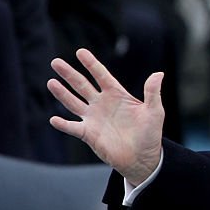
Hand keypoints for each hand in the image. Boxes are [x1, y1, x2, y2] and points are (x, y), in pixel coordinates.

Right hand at [47, 49, 164, 185]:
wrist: (142, 158)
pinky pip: (72, 127)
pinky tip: (53, 119)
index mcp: (117, 95)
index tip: (80, 52)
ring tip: (51, 82)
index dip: (91, 64)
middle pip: (82, 85)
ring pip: (73, 102)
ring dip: (62, 93)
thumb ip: (152, 92)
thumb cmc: (150, 134)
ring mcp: (93, 118)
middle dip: (69, 74)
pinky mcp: (88, 134)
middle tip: (55, 62)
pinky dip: (63, 124)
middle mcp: (102, 104)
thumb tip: (159, 73)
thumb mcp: (155, 112)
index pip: (101, 76)